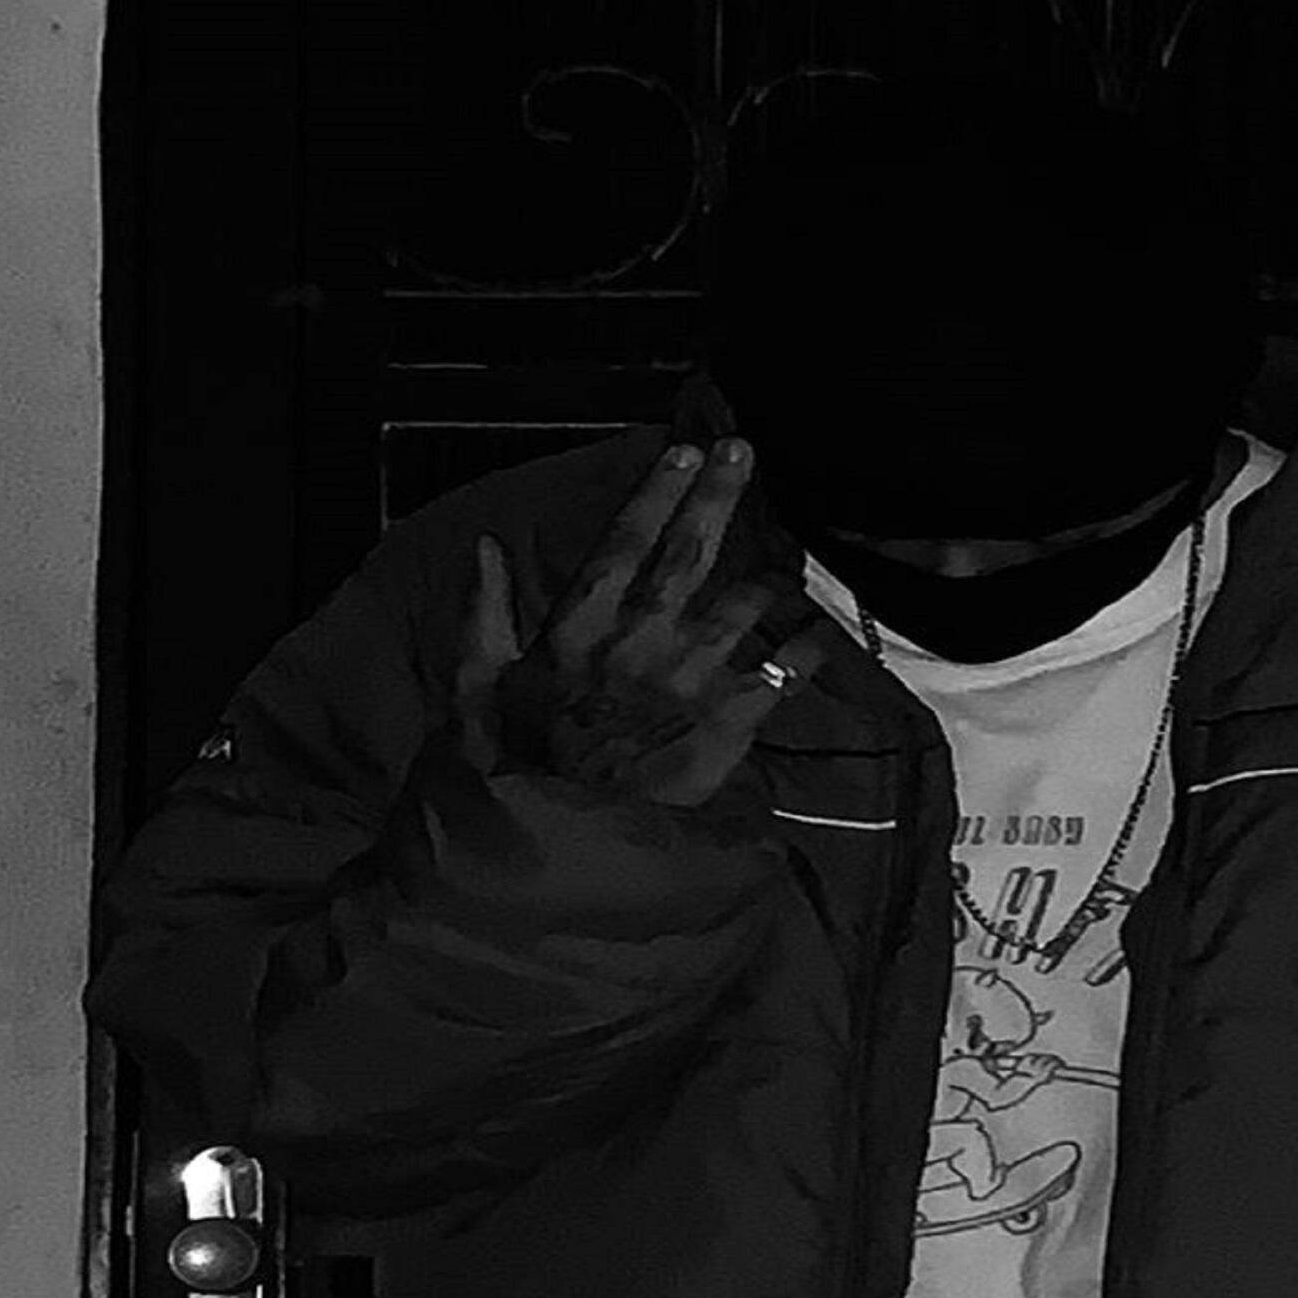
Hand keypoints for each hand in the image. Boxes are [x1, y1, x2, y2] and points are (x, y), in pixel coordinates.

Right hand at [453, 438, 838, 811]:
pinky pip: (781, 675)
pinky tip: (821, 637)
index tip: (685, 449)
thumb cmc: (517, 774)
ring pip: (745, 606)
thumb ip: (481, 617)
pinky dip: (805, 653)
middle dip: (719, 497)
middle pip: (689, 554)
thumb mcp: (476, 693)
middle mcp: (640, 642)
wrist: (568, 847)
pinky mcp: (728, 726)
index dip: (656, 493)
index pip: (621, 543)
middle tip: (745, 452)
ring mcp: (689, 682)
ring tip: (786, 562)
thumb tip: (484, 547)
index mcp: (578, 630)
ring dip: (770, 578)